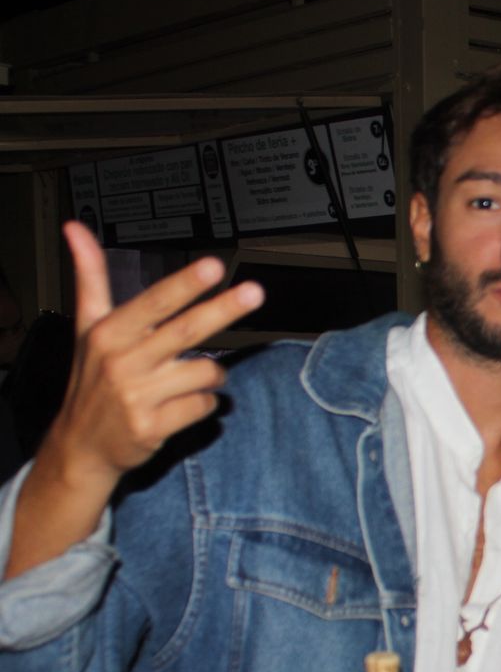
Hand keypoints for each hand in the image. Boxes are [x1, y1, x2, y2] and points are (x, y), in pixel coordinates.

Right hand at [44, 222, 262, 496]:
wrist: (81, 444)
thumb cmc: (92, 377)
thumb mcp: (86, 327)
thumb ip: (89, 278)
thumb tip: (74, 227)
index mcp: (108, 333)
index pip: (154, 304)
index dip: (184, 285)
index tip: (213, 266)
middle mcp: (121, 361)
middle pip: (186, 331)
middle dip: (224, 309)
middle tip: (255, 291)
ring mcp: (136, 397)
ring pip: (204, 372)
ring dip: (210, 375)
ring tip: (187, 380)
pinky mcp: (152, 427)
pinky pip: (203, 405)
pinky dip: (203, 403)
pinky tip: (181, 406)